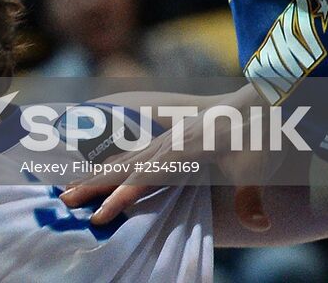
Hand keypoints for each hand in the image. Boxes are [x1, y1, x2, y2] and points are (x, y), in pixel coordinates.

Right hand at [59, 86, 276, 229]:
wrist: (264, 100)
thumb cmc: (261, 135)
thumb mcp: (260, 168)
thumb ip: (252, 198)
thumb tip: (261, 227)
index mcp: (184, 151)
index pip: (143, 180)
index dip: (119, 200)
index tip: (98, 217)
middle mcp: (169, 143)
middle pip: (122, 167)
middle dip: (92, 185)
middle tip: (63, 200)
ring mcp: (168, 138)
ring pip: (124, 159)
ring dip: (97, 174)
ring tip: (71, 185)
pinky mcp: (172, 137)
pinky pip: (135, 152)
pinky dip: (114, 162)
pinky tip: (103, 166)